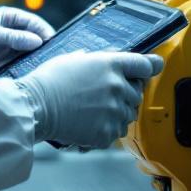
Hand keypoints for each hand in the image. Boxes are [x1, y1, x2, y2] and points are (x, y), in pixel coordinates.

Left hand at [0, 6, 54, 79]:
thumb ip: (9, 37)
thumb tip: (36, 41)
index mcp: (8, 20)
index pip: (33, 22)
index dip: (43, 31)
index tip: (51, 42)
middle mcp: (12, 35)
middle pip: (36, 40)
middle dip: (45, 48)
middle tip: (54, 59)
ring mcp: (10, 53)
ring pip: (32, 57)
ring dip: (38, 63)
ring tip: (45, 71)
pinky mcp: (6, 70)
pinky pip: (22, 71)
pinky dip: (28, 74)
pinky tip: (32, 79)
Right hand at [14, 52, 164, 149]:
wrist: (36, 107)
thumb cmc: (49, 81)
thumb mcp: (73, 59)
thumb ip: (96, 60)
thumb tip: (104, 62)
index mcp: (110, 65)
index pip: (146, 64)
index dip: (152, 66)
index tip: (155, 67)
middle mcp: (117, 87)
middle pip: (137, 92)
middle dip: (126, 92)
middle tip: (105, 94)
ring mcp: (113, 111)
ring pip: (128, 114)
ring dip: (117, 112)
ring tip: (94, 110)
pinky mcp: (107, 132)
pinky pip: (117, 131)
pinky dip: (107, 128)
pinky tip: (89, 122)